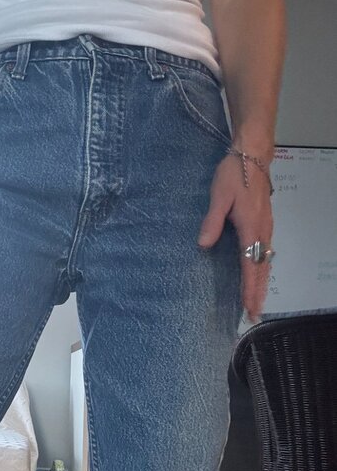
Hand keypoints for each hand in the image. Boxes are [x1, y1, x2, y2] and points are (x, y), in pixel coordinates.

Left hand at [197, 153, 273, 323]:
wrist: (253, 156)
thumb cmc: (234, 175)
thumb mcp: (218, 196)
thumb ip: (211, 221)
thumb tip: (204, 245)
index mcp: (251, 227)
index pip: (250, 264)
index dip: (248, 287)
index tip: (248, 305)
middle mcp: (262, 230)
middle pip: (262, 268)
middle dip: (258, 292)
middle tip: (254, 314)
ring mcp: (266, 227)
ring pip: (266, 261)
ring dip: (261, 282)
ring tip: (257, 301)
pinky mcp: (265, 222)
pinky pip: (265, 252)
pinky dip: (262, 268)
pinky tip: (258, 274)